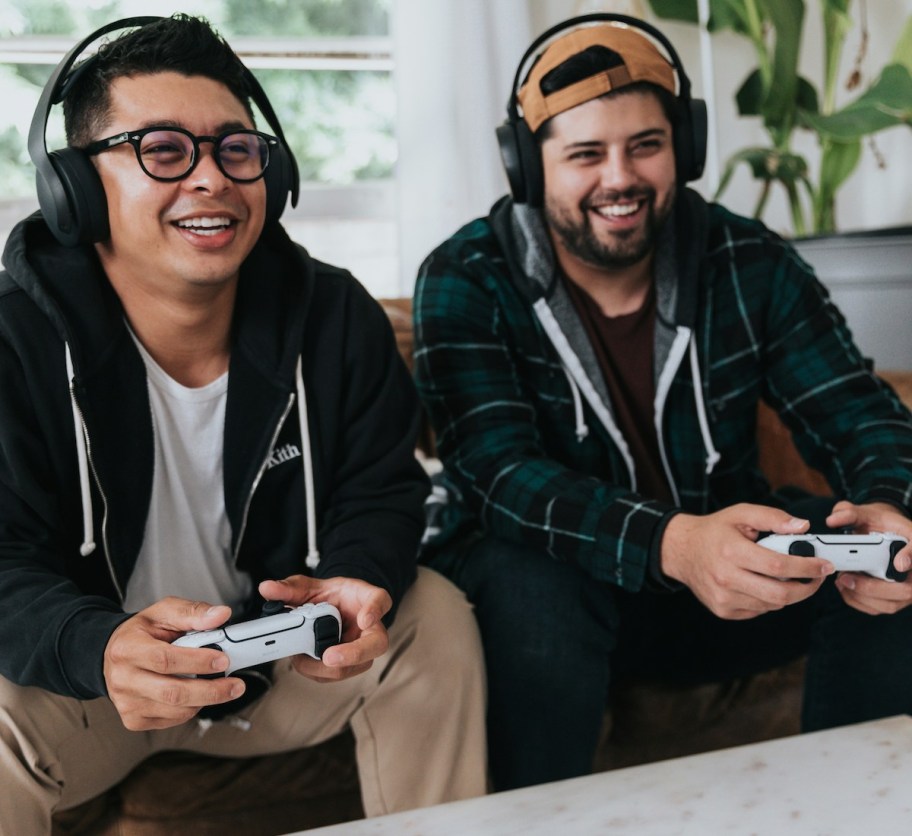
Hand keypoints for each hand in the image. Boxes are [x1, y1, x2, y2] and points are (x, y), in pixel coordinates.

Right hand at [104, 597, 244, 730]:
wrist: (115, 652)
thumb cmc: (142, 632)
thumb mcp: (164, 612)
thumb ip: (194, 612)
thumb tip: (221, 615)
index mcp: (127, 649)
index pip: (165, 660)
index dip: (198, 662)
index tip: (223, 660)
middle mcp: (122, 679)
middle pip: (172, 692)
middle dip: (211, 690)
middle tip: (235, 685)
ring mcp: (126, 703)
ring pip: (175, 710)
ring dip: (205, 699)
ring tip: (222, 687)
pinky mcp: (134, 720)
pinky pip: (171, 720)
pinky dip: (192, 708)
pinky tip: (198, 694)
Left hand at [258, 575, 391, 681]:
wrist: (339, 610)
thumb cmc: (334, 598)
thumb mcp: (314, 587)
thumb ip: (292, 588)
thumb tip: (267, 588)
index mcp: (368, 599)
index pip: (380, 600)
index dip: (374, 610)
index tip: (364, 618)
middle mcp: (372, 627)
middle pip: (376, 644)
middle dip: (352, 654)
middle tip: (329, 657)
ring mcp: (364, 649)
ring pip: (355, 666)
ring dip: (325, 667)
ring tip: (300, 658)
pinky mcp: (352, 665)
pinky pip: (338, 674)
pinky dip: (317, 671)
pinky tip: (301, 661)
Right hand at [661, 503, 833, 618]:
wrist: (681, 551)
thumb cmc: (714, 531)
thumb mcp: (740, 514)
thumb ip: (772, 517)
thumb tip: (802, 526)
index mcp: (731, 551)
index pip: (778, 566)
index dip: (807, 567)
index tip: (824, 566)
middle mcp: (726, 577)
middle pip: (780, 594)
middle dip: (806, 587)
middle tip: (816, 577)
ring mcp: (723, 597)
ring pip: (772, 604)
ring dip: (788, 593)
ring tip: (789, 578)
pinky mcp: (723, 610)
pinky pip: (759, 610)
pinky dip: (769, 599)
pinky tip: (764, 584)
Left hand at [825, 500, 911, 614]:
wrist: (882, 533)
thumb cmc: (877, 524)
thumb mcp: (865, 513)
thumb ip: (850, 512)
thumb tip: (833, 520)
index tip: (899, 563)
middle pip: (906, 589)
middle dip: (873, 587)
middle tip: (846, 577)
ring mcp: (906, 586)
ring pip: (891, 603)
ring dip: (862, 596)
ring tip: (841, 581)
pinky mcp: (894, 598)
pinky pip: (879, 608)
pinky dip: (859, 602)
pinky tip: (845, 588)